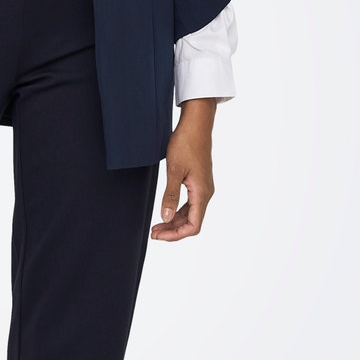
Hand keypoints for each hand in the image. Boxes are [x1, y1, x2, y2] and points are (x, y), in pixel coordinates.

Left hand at [151, 101, 216, 239]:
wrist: (196, 125)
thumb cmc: (186, 143)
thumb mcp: (174, 170)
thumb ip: (170, 196)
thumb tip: (166, 218)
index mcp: (202, 193)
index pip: (194, 226)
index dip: (176, 235)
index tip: (158, 235)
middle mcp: (206, 193)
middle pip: (192, 222)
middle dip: (173, 230)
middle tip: (153, 232)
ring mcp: (203, 188)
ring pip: (192, 214)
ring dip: (175, 222)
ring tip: (157, 225)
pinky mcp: (199, 182)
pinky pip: (191, 203)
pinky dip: (178, 211)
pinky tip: (167, 211)